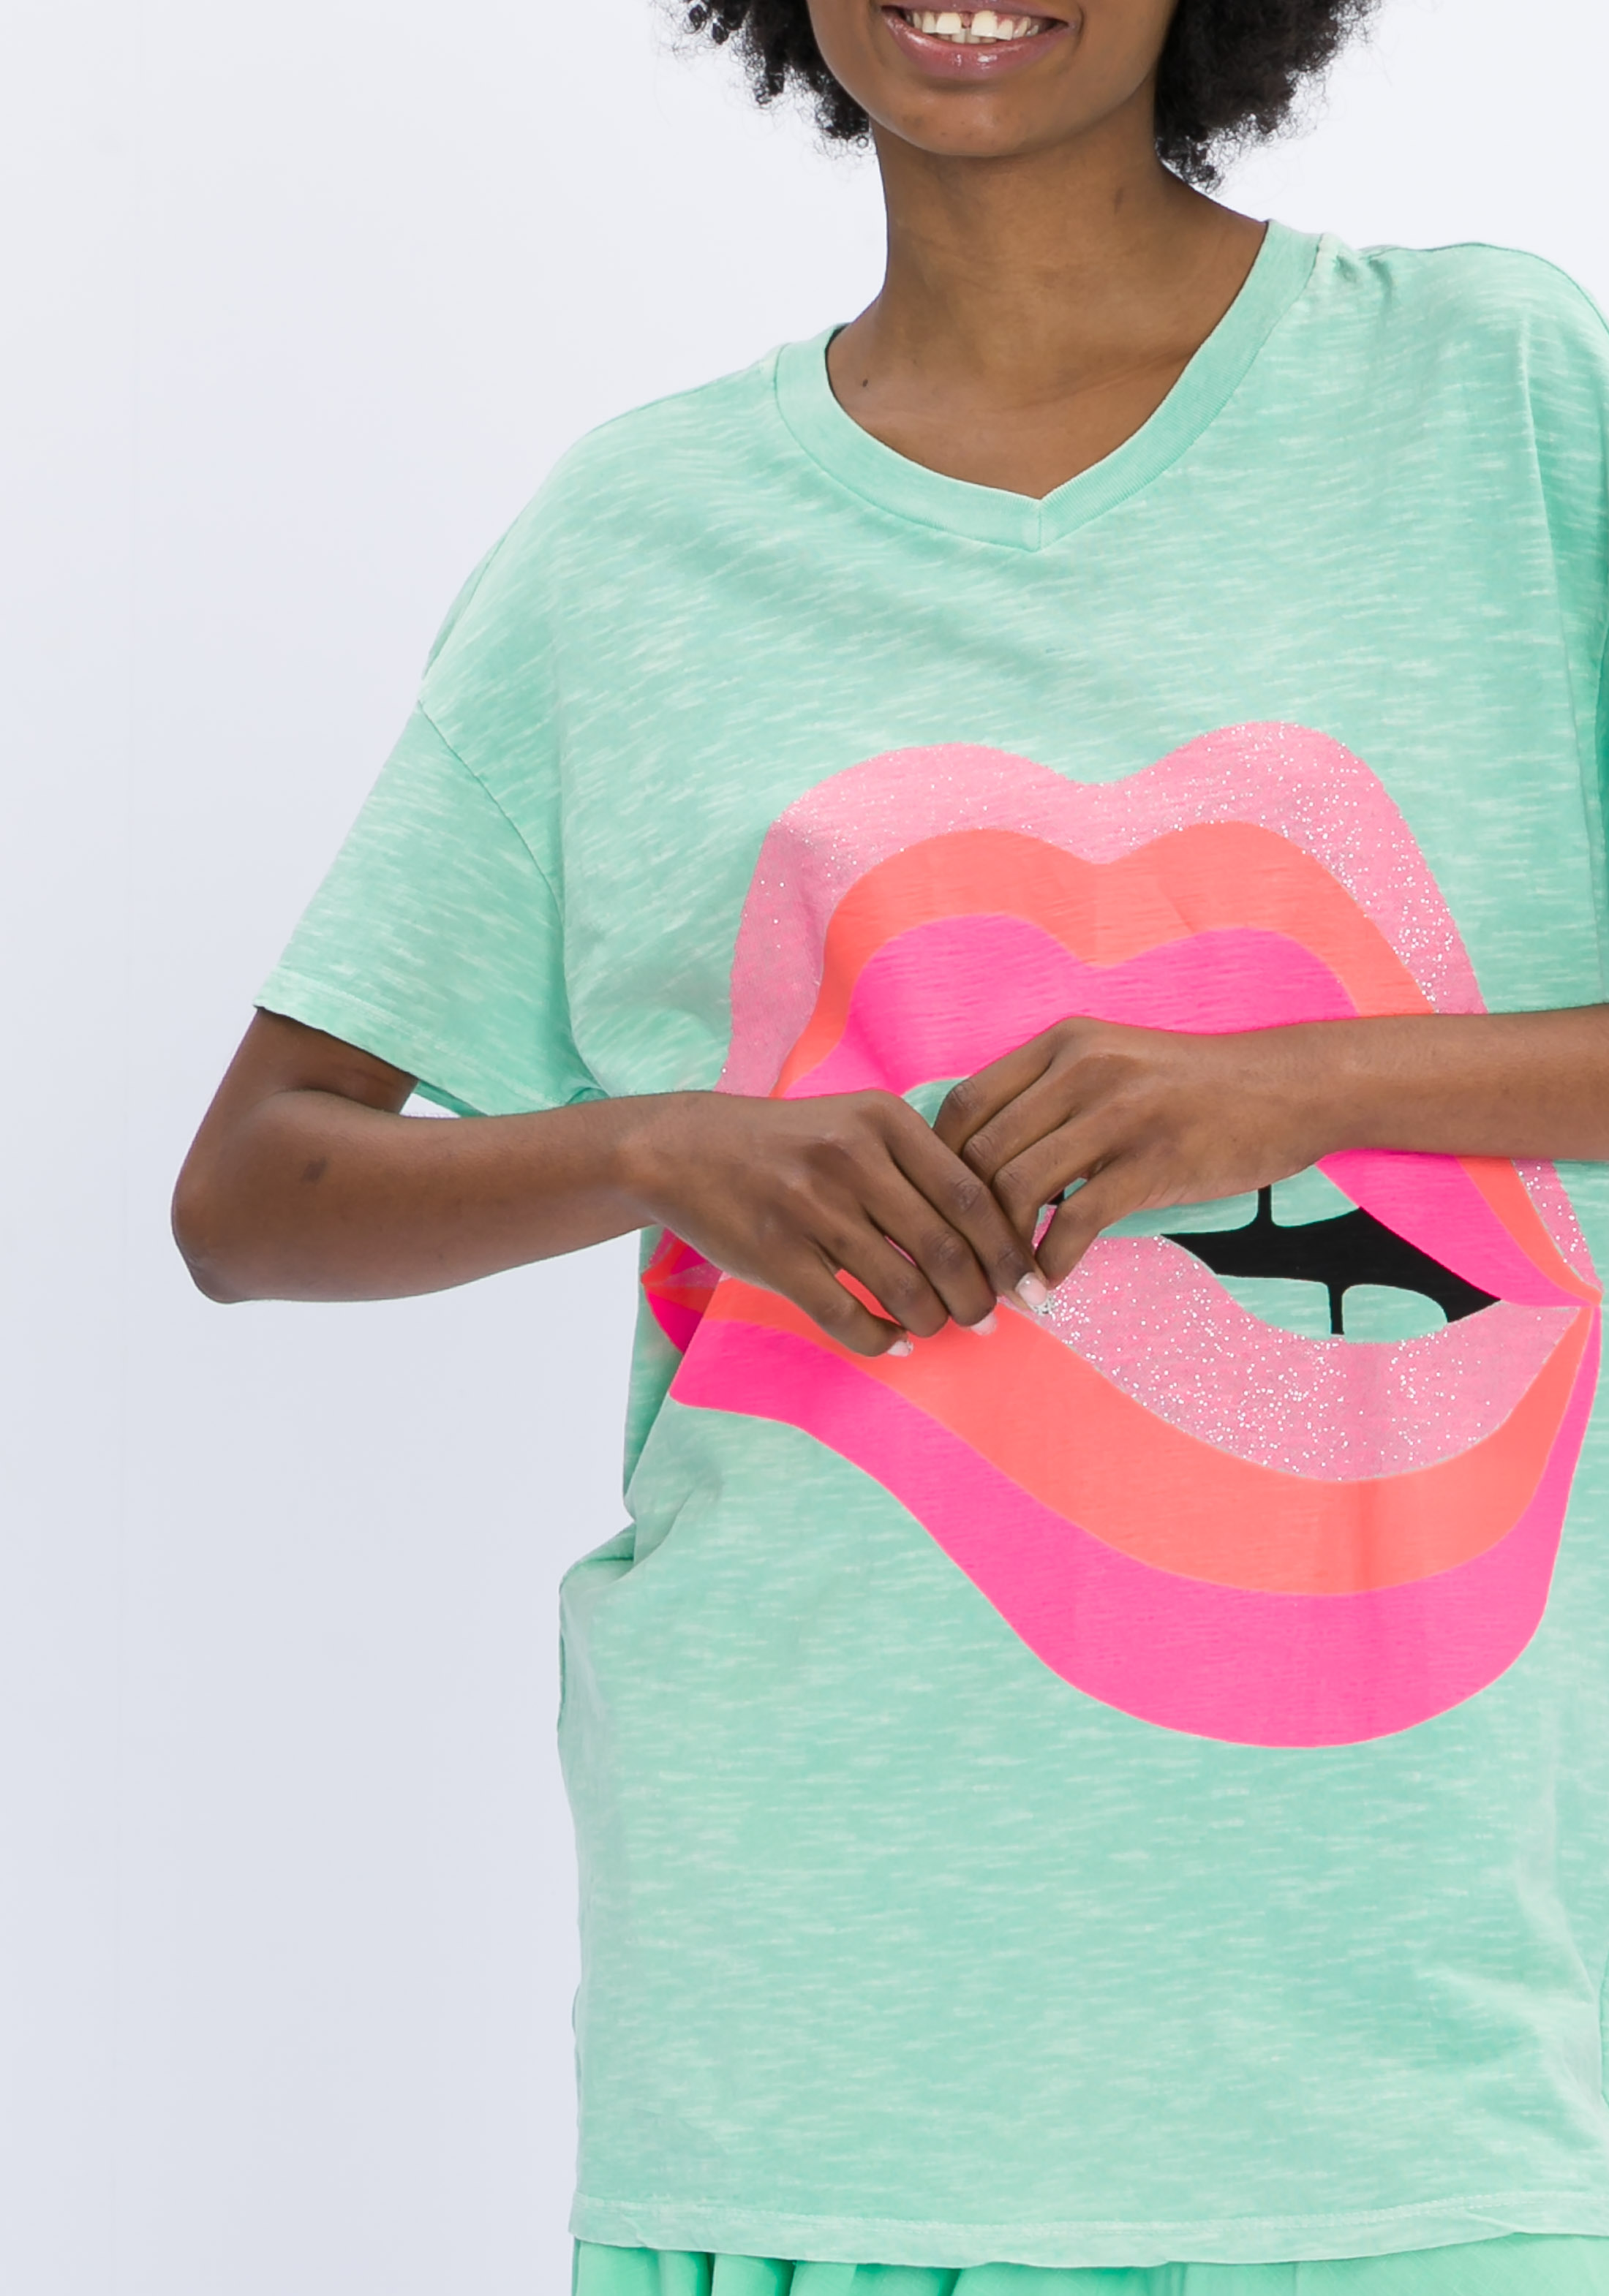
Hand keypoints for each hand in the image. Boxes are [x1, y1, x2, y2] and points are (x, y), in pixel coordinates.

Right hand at [620, 1089, 1049, 1356]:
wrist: (686, 1150)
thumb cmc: (791, 1145)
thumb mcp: (858, 1124)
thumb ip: (922, 1165)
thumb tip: (999, 1237)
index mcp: (884, 1121)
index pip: (973, 1196)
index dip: (1010, 1251)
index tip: (1030, 1286)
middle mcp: (851, 1158)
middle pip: (946, 1249)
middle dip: (979, 1298)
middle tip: (987, 1321)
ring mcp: (810, 1206)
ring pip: (902, 1288)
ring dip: (933, 1321)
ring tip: (937, 1326)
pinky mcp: (775, 1253)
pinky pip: (847, 1316)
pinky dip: (882, 1340)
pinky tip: (895, 1342)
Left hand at [934, 1019, 1333, 1289]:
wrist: (1290, 1087)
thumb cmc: (1194, 1088)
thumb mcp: (1113, 1063)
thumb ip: (1051, 1096)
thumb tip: (982, 1157)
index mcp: (1063, 1045)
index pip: (964, 1105)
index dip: (937, 1166)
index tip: (940, 1211)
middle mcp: (1082, 1070)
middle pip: (981, 1153)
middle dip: (961, 1221)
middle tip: (964, 1266)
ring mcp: (1119, 1113)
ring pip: (1017, 1187)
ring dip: (1000, 1250)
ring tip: (1002, 1284)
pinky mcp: (1154, 1160)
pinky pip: (1076, 1221)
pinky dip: (1050, 1262)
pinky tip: (1049, 1286)